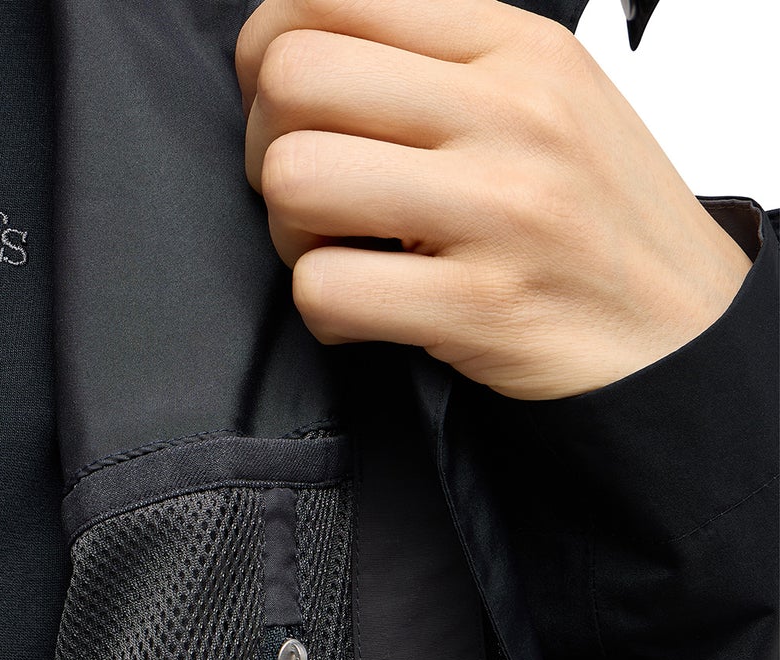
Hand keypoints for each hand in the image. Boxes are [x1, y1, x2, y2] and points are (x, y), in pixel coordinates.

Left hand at [235, 0, 755, 399]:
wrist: (676, 332)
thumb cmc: (588, 218)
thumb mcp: (539, 98)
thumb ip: (432, 66)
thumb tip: (303, 56)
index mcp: (509, 44)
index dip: (270, 56)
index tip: (286, 111)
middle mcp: (507, 108)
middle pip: (292, 79)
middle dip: (266, 147)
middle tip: (310, 196)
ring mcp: (497, 205)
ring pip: (296, 179)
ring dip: (289, 235)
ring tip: (342, 255)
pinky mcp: (479, 303)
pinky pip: (324, 290)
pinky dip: (324, 315)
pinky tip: (366, 316)